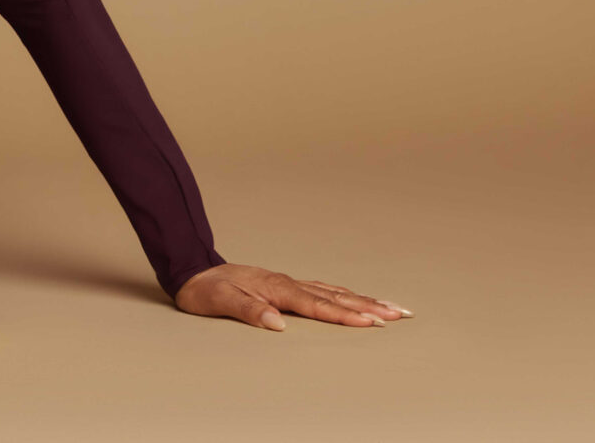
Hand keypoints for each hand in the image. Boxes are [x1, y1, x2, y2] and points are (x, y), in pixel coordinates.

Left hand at [174, 263, 413, 329]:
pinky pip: (323, 289)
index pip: (318, 305)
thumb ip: (249, 311)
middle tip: (401, 313)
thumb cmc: (205, 290)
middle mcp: (288, 283)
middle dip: (370, 306)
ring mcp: (288, 282)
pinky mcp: (285, 284)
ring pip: (334, 291)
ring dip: (364, 299)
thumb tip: (278, 323)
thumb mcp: (220, 302)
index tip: (373, 322)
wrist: (192, 270)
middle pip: (336, 296)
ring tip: (392, 307)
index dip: (346, 315)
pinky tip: (356, 298)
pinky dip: (345, 294)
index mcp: (277, 288)